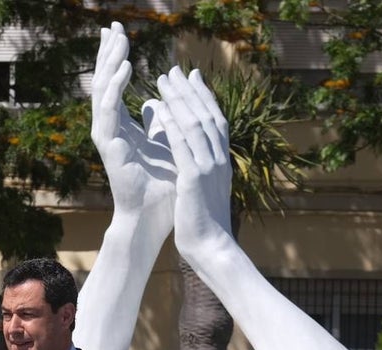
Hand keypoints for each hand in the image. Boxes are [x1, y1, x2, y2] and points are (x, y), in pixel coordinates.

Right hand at [91, 22, 175, 227]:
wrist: (154, 217)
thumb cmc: (161, 187)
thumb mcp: (165, 144)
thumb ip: (159, 121)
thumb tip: (158, 102)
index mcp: (121, 128)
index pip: (114, 85)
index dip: (115, 58)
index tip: (119, 33)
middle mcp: (110, 130)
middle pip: (104, 82)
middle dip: (108, 53)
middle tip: (113, 26)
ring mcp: (107, 137)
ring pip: (103, 91)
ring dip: (110, 63)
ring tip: (118, 39)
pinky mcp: (109, 146)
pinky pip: (109, 110)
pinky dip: (115, 87)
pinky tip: (125, 67)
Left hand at [154, 66, 233, 255]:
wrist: (212, 247)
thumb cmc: (205, 223)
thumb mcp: (204, 190)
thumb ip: (198, 169)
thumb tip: (190, 156)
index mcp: (222, 162)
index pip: (215, 121)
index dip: (204, 97)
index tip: (192, 78)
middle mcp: (219, 160)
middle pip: (207, 115)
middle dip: (190, 91)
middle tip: (174, 70)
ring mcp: (209, 168)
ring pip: (196, 125)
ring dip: (179, 100)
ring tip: (163, 81)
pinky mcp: (194, 180)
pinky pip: (183, 146)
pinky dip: (172, 125)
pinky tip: (160, 110)